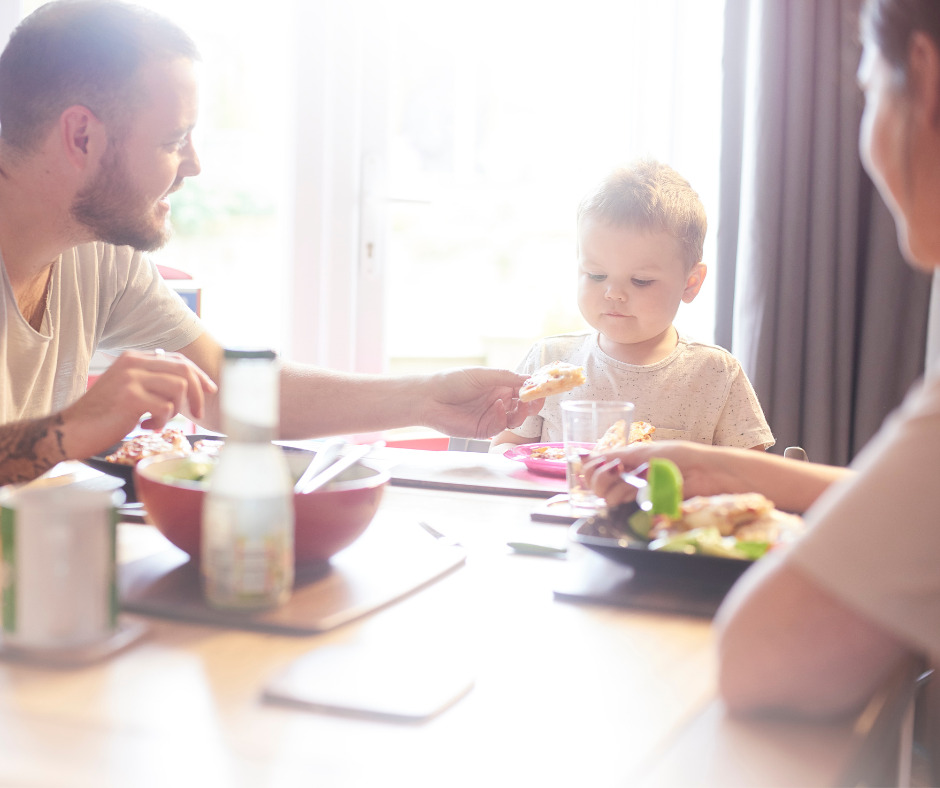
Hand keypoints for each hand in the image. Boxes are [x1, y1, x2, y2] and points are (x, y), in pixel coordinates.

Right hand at [61, 349, 217, 457]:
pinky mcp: (131, 398)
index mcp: (134, 358)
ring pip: (179, 389)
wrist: (72, 430)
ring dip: (174, 411)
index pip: (178, 360)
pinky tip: (144, 426)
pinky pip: (166, 407)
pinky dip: (161, 422)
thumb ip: (153, 381)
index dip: (199, 376)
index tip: (211, 390)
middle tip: (197, 414)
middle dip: (198, 395)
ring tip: (157, 420)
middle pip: (184, 372)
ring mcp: (132, 379)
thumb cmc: (104, 414)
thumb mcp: (130, 389)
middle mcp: (133, 364)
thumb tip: (190, 386)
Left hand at [423, 367, 543, 438]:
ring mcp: (491, 416)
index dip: (533, 389)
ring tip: (521, 405)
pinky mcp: (484, 430)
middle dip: (532, 404)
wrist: (430, 399)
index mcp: (498, 385)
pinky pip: (501, 427)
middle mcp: (497, 401)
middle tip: (536, 401)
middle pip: (523, 405)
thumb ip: (507, 377)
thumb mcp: (483, 374)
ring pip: (515, 418)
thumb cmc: (453, 381)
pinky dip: (502, 417)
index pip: (522, 388)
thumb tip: (530, 379)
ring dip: (521, 412)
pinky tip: (497, 407)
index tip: (543, 388)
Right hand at [582, 440, 744, 507]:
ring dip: (621, 487)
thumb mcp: (645, 451)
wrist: (709, 473)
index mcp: (624, 464)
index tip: (607, 463)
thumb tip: (584, 456)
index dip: (593, 469)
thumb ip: (615, 455)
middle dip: (604, 478)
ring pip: (608, 500)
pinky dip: (630, 500)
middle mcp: (626, 482)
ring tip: (642, 477)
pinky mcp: (647, 512)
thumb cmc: (681, 456)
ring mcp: (636, 498)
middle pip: (596, 488)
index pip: (593, 471)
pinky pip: (626, 512)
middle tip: (621, 470)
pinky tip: (643, 491)